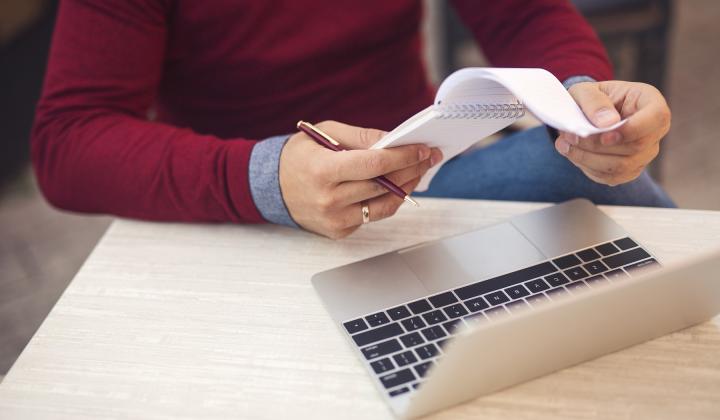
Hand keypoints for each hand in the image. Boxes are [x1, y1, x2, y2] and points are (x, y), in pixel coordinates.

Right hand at [279, 120, 441, 238]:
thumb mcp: (325, 133)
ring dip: (406, 188)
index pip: (374, 164)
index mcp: (323, 171)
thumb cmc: (300, 156)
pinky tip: (396, 186)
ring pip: (384, 205)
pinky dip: (388, 201)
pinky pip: (372, 216)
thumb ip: (361, 136)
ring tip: (417, 172)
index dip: (403, 157)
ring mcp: (334, 220)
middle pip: (384, 186)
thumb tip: (394, 141)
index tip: (423, 149)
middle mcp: (329, 199)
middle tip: (429, 157)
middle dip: (411, 170)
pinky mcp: (339, 231)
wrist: (272, 187)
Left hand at [555, 81, 670, 185]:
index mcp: (651, 102)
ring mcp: (645, 153)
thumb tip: (608, 123)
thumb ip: (594, 102)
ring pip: (621, 166)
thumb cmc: (590, 99)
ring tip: (565, 144)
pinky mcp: (630, 170)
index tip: (604, 135)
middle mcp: (654, 130)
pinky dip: (588, 168)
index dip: (632, 130)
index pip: (656, 118)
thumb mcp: (585, 91)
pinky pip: (611, 177)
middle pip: (635, 147)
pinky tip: (573, 154)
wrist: (586, 115)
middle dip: (597, 145)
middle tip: (570, 136)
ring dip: (588, 158)